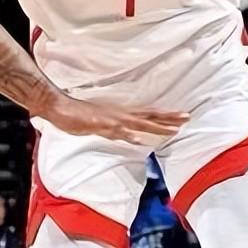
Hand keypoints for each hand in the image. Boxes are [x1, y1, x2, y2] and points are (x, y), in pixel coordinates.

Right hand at [44, 94, 188, 143]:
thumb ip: (116, 129)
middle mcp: (120, 115)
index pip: (148, 114)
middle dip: (168, 118)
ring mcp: (112, 119)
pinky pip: (118, 131)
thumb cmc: (79, 114)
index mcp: (121, 113)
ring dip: (156, 127)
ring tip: (173, 130)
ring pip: (139, 124)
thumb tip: (131, 136)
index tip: (181, 117)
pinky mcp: (101, 124)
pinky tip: (140, 140)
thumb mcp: (102, 123)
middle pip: (149, 116)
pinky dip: (129, 135)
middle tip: (187, 117)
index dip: (165, 116)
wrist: (60, 107)